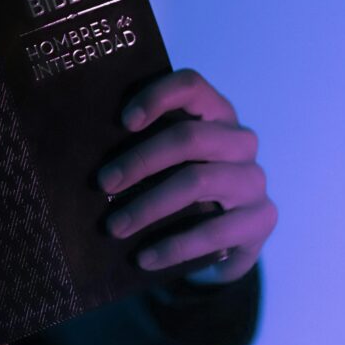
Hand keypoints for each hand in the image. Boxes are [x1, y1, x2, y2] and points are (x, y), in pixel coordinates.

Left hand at [96, 69, 277, 284]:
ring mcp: (254, 180)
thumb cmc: (178, 188)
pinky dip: (173, 246)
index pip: (191, 86)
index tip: (124, 122)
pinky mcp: (261, 219)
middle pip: (189, 138)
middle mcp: (240, 141)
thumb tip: (84, 152)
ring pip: (197, 182)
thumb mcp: (164, 164)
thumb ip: (140, 148)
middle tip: (103, 183)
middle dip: (139, 160)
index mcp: (214, 114)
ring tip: (114, 227)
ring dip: (148, 206)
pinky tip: (144, 258)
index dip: (157, 97)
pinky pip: (215, 232)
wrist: (224, 241)